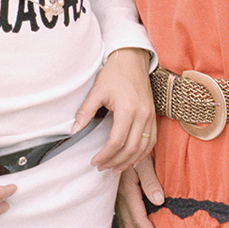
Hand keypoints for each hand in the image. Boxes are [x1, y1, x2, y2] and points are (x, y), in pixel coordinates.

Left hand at [78, 48, 156, 174]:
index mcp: (128, 109)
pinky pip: (152, 140)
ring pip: (143, 147)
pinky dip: (143, 153)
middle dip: (115, 161)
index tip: (94, 161)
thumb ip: (86, 111)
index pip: (117, 141)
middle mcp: (142, 114)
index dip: (105, 155)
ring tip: (115, 168)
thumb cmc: (114, 73)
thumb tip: (74, 130)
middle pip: (131, 148)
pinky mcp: (153, 115)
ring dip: (129, 161)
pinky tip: (133, 160)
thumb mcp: (97, 91)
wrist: (132, 59)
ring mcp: (150, 116)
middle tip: (102, 167)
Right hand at [115, 155, 164, 227]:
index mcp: (127, 191)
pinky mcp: (115, 197)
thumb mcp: (143, 162)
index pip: (140, 219)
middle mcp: (119, 198)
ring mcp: (115, 199)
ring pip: (124, 225)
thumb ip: (150, 181)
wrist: (116, 142)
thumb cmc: (132, 149)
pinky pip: (121, 219)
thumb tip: (160, 200)